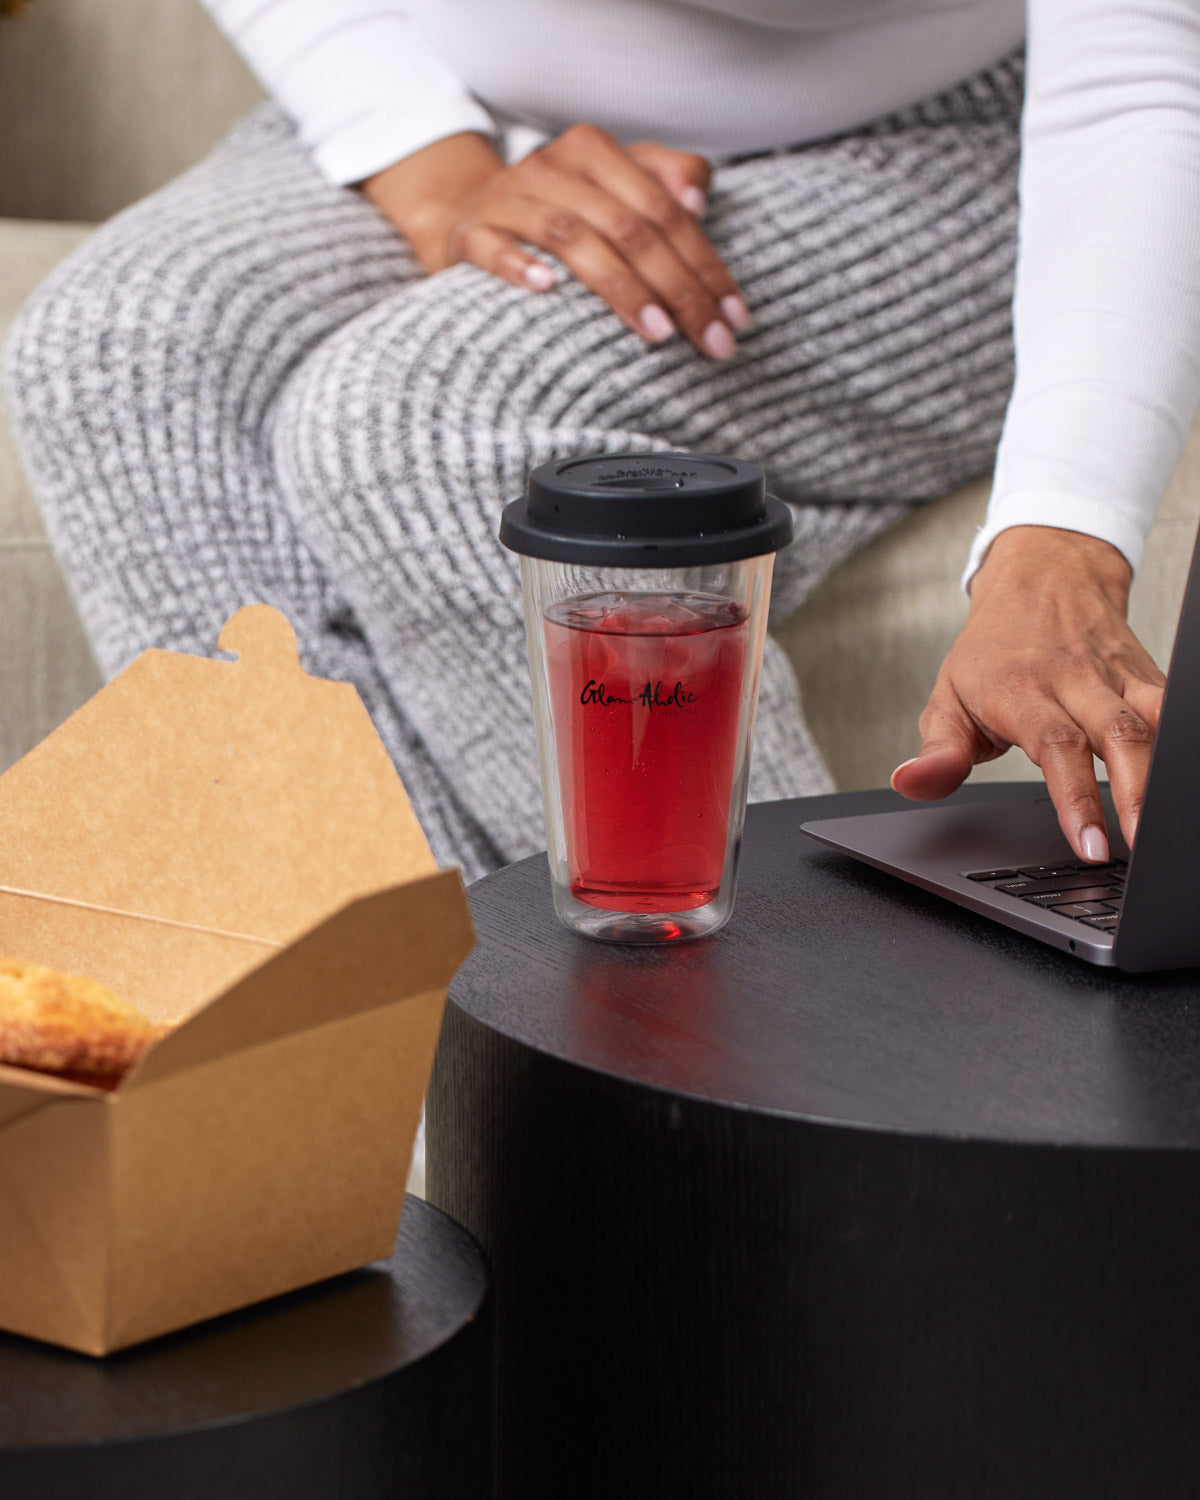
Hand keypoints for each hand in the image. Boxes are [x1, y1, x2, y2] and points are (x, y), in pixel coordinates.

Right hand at [361, 128, 750, 357]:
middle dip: (678, 288)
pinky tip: (548, 289)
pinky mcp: (471, 234)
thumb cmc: (561, 212)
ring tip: (657, 332)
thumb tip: (697, 202)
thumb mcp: (616, 187)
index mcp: (594, 152)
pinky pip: (494, 247)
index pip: (665, 210)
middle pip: (628, 227)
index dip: (706, 264)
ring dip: (619, 286)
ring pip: (571, 237)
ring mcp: (508, 199)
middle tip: (710, 341)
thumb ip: (666, 180)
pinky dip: (519, 265)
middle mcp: (551, 166)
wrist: (468, 215)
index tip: (734, 318)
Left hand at [890, 526, 1165, 861]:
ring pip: (1155, 722)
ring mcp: (1117, 678)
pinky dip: (1180, 746)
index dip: (1076, 798)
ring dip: (1163, 776)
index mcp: (1023, 689)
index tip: (1089, 846)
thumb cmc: (992, 651)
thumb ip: (937, 753)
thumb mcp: (947, 699)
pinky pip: (1175, 710)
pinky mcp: (1148, 677)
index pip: (1056, 746)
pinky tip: (1178, 787)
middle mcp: (1076, 680)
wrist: (1043, 576)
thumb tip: (910, 783)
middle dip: (1135, 795)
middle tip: (1139, 846)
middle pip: (1118, 735)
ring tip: (1166, 826)